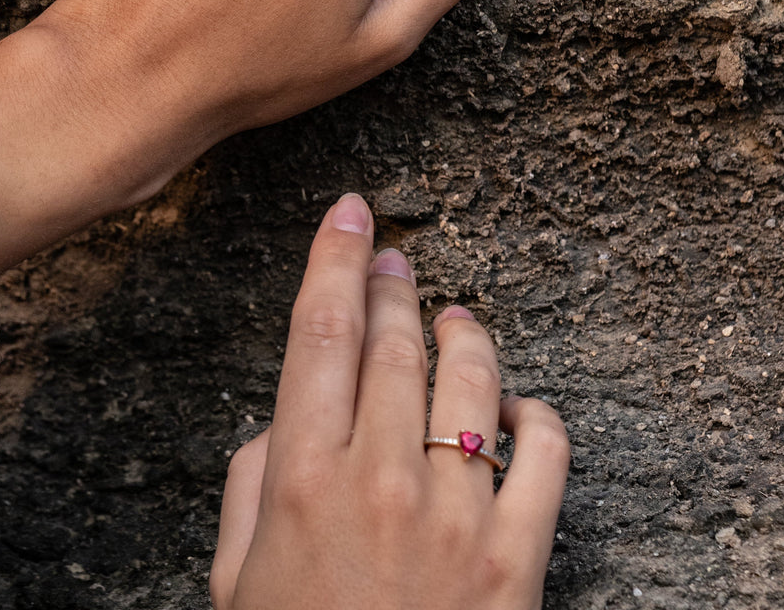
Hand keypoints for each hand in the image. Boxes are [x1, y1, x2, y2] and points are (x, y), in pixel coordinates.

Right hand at [210, 193, 569, 609]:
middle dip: (392, 282)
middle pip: (392, 341)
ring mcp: (458, 515)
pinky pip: (549, 455)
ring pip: (473, 380)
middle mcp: (381, 479)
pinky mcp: (519, 558)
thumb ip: (252, 482)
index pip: (317, 331)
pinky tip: (519, 410)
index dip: (332, 257)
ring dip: (463, 333)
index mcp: (303, 479)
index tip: (346, 210)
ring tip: (453, 315)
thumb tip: (285, 418)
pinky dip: (540, 417)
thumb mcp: (234, 578)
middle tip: (394, 254)